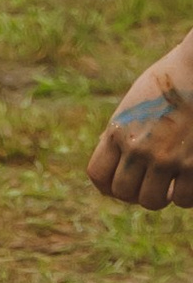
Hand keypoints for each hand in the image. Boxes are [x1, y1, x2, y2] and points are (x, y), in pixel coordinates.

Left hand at [89, 43, 192, 205]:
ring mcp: (166, 158)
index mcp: (119, 131)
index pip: (99, 175)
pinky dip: (186, 195)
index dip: (109, 185)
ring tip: (171, 183)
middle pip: (124, 192)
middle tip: (151, 183)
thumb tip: (114, 157)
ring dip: (162, 196)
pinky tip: (189, 180)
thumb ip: (123, 131)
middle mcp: (138, 148)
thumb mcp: (135, 104)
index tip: (123, 182)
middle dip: (136, 191)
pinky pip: (184, 199)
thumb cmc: (171, 81)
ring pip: (152, 201)